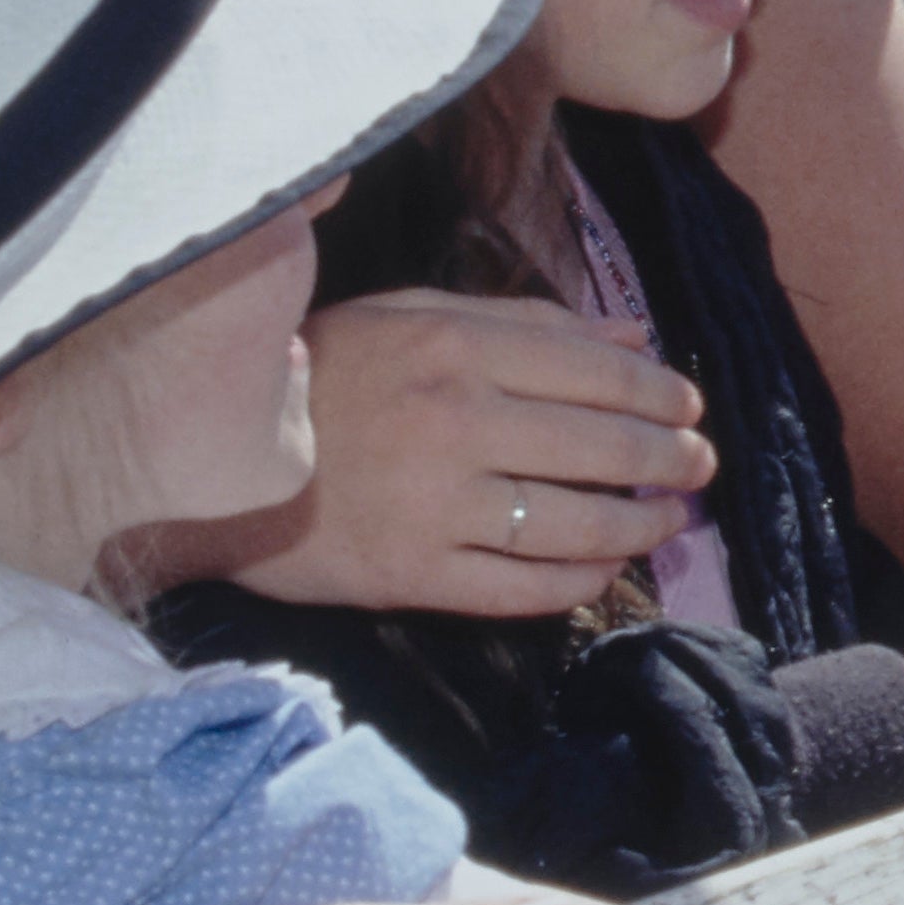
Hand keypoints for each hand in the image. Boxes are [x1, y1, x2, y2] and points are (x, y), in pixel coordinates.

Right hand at [251, 292, 713, 616]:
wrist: (205, 457)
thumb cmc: (320, 374)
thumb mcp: (412, 317)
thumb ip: (525, 323)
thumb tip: (632, 339)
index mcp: (457, 350)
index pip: (598, 374)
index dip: (661, 396)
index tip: (689, 408)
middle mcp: (457, 424)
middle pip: (603, 448)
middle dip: (671, 460)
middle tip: (699, 466)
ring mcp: (436, 506)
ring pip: (576, 522)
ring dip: (641, 524)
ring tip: (669, 519)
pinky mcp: (412, 574)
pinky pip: (522, 587)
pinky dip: (579, 580)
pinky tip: (603, 567)